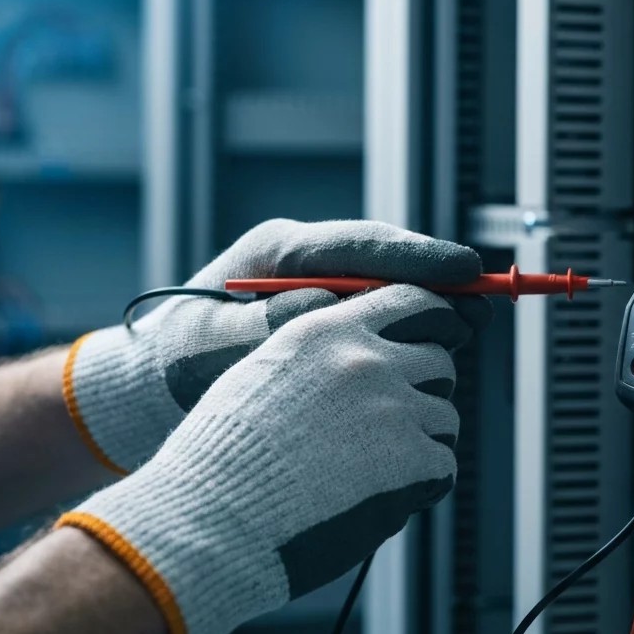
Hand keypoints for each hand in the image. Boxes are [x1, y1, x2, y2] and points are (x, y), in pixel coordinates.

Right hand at [59, 285, 469, 633]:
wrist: (211, 520)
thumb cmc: (223, 459)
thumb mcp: (260, 377)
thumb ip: (316, 358)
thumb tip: (369, 357)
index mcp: (326, 331)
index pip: (409, 300)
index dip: (434, 321)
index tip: (441, 337)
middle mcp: (365, 360)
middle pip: (439, 361)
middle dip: (426, 391)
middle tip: (396, 428)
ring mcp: (394, 408)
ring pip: (444, 418)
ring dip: (422, 444)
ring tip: (373, 474)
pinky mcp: (412, 459)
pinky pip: (442, 466)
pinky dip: (420, 487)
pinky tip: (378, 501)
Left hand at [63, 219, 487, 472]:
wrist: (151, 387)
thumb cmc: (175, 361)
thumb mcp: (212, 345)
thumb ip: (269, 328)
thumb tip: (329, 307)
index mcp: (280, 250)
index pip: (363, 245)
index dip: (420, 257)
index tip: (468, 269)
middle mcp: (307, 262)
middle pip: (389, 262)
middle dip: (438, 282)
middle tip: (482, 306)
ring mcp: (320, 288)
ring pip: (392, 289)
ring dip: (430, 307)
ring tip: (469, 328)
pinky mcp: (327, 317)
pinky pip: (380, 316)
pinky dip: (410, 331)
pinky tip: (436, 350)